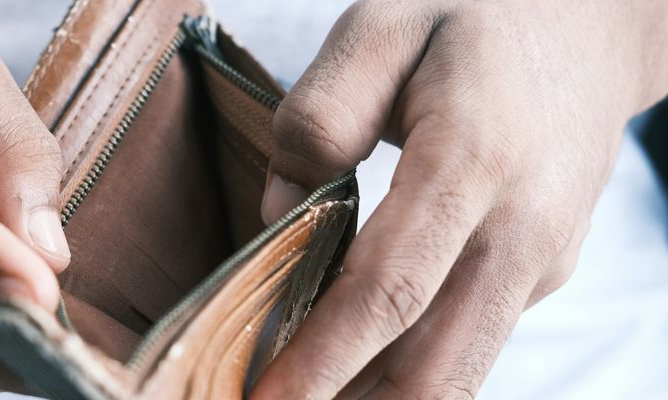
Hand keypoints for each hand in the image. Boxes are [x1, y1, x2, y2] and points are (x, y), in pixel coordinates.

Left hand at [253, 0, 667, 397]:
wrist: (593, 25)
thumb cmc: (474, 15)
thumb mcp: (384, 25)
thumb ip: (321, 111)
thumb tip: (279, 213)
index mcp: (472, 161)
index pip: (390, 288)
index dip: (325, 358)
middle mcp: (522, 229)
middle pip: (436, 365)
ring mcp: (542, 260)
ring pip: (457, 370)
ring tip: (301, 399)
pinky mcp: (543, 274)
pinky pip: (469, 340)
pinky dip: (407, 368)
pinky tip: (348, 367)